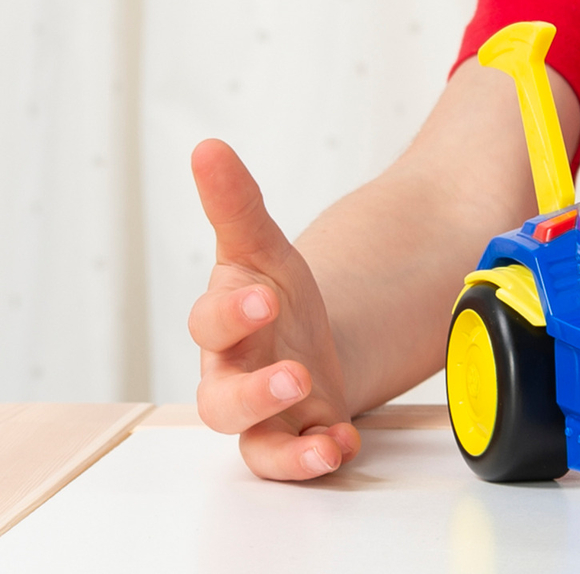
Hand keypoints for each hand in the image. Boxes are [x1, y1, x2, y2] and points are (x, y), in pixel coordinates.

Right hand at [188, 139, 361, 479]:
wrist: (301, 342)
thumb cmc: (269, 295)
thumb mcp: (263, 246)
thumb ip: (236, 201)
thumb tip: (208, 146)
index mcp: (224, 323)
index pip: (209, 322)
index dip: (231, 312)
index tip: (265, 297)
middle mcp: (233, 375)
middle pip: (222, 399)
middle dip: (257, 390)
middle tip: (298, 372)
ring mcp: (261, 415)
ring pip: (254, 442)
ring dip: (288, 442)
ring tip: (326, 436)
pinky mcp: (291, 439)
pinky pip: (292, 462)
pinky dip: (316, 458)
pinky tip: (344, 444)